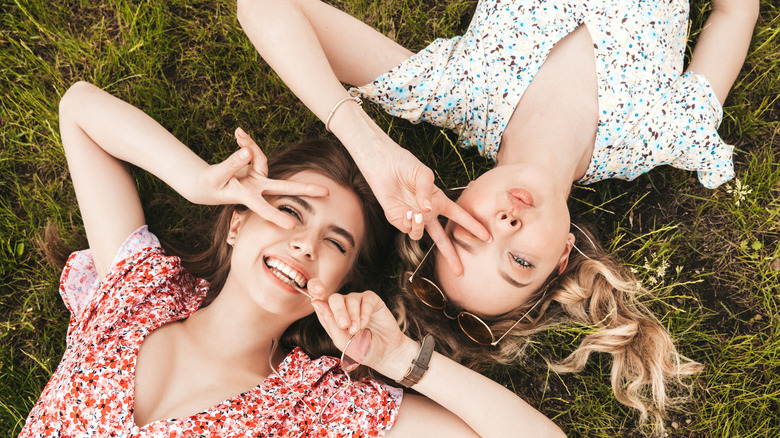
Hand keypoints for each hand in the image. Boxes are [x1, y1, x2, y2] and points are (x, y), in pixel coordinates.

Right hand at [195, 127, 328, 228]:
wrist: (206, 185)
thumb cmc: (211, 185)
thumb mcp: (216, 176)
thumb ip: (232, 164)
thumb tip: (247, 151)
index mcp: (246, 196)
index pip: (263, 207)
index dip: (276, 216)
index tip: (292, 226)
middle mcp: (256, 188)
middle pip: (284, 187)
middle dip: (305, 189)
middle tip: (327, 192)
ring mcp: (257, 178)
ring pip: (260, 158)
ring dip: (250, 144)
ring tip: (239, 133)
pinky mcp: (254, 167)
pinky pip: (252, 151)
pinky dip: (246, 141)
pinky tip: (238, 133)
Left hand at [310, 288, 415, 379]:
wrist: (384, 353)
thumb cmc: (361, 349)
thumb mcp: (342, 341)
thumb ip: (329, 322)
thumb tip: (315, 302)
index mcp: (331, 315)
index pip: (319, 299)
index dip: (316, 290)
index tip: (316, 296)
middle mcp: (343, 306)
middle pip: (334, 298)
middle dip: (338, 312)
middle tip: (344, 326)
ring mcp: (357, 302)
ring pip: (350, 299)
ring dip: (353, 316)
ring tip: (357, 331)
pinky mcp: (372, 300)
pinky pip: (365, 300)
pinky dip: (364, 313)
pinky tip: (365, 325)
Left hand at [359, 141, 489, 275]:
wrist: (384, 166)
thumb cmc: (406, 166)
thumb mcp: (423, 175)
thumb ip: (427, 192)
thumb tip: (426, 210)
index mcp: (439, 202)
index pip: (460, 217)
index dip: (474, 227)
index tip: (487, 237)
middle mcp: (428, 213)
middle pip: (443, 239)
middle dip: (451, 256)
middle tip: (459, 272)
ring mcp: (414, 219)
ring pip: (421, 236)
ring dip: (420, 227)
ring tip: (416, 213)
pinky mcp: (399, 220)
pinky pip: (408, 230)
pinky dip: (410, 224)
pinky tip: (407, 211)